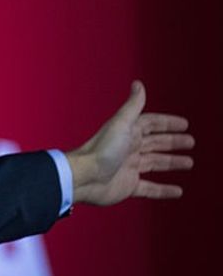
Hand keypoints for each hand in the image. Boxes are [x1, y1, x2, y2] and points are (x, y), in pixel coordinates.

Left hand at [68, 81, 194, 205]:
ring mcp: (129, 168)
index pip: (151, 124)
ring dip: (171, 163)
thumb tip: (138, 84)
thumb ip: (132, 106)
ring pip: (155, 163)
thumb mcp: (121, 124)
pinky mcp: (128, 186)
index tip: (184, 124)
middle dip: (172, 142)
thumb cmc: (101, 150)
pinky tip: (177, 191)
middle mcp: (129, 149)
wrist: (84, 177)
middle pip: (155, 143)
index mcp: (128, 133)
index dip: (167, 123)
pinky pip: (151, 188)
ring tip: (188, 163)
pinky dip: (164, 190)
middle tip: (191, 142)